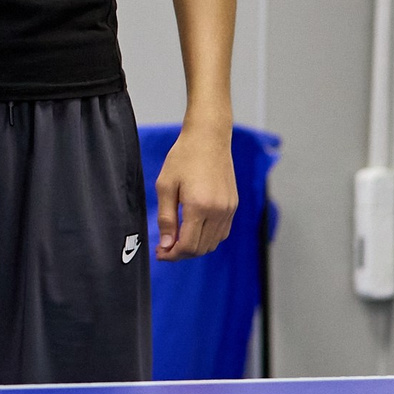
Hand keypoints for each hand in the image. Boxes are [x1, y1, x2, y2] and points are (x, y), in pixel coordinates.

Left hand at [154, 126, 236, 259]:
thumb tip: (165, 245)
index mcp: (200, 206)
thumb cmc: (184, 157)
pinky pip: (222, 233)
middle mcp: (218, 211)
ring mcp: (229, 209)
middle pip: (201, 249)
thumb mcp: (165, 186)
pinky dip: (207, 238)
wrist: (208, 138)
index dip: (171, 255)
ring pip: (213, 244)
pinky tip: (193, 231)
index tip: (159, 253)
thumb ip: (166, 218)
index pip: (187, 246)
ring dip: (195, 248)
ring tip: (176, 240)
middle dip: (181, 254)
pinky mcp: (233, 206)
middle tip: (164, 249)